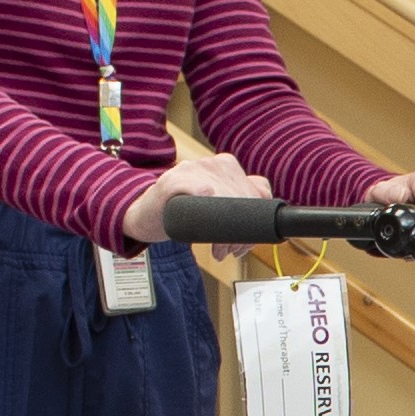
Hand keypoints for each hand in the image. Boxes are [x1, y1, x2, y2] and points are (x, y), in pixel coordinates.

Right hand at [123, 148, 270, 242]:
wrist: (146, 213)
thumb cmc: (184, 210)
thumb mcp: (217, 203)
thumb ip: (243, 201)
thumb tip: (267, 211)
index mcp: (227, 166)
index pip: (257, 191)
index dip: (257, 221)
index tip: (248, 242)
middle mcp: (212, 163)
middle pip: (243, 199)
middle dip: (242, 234)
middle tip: (232, 251)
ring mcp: (191, 169)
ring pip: (225, 199)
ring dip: (225, 234)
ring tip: (218, 250)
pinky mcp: (171, 181)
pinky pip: (199, 189)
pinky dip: (205, 205)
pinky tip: (203, 227)